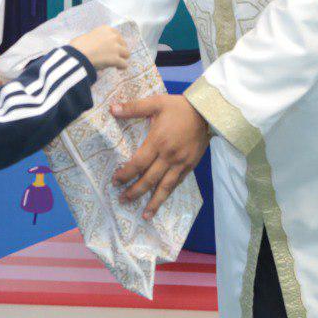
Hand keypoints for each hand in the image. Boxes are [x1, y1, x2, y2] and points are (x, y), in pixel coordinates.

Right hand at [69, 26, 129, 70]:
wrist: (77, 56)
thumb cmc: (77, 47)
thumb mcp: (86, 36)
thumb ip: (95, 38)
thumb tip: (94, 45)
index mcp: (106, 29)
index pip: (117, 35)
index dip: (115, 42)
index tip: (111, 48)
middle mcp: (113, 36)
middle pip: (123, 44)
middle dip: (119, 50)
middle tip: (113, 56)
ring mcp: (115, 48)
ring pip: (126, 54)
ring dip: (121, 58)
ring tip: (116, 63)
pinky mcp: (116, 59)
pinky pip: (124, 64)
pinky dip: (121, 67)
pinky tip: (117, 68)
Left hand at [110, 95, 210, 219]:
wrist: (206, 112)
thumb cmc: (178, 107)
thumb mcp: (155, 102)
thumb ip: (133, 107)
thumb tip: (112, 109)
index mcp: (158, 141)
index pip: (138, 163)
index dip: (125, 174)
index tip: (115, 181)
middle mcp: (168, 156)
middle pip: (149, 179)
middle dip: (134, 192)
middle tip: (123, 200)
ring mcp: (180, 163)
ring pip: (165, 187)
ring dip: (154, 202)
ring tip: (144, 215)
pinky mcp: (190, 166)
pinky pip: (177, 183)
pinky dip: (168, 194)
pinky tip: (161, 201)